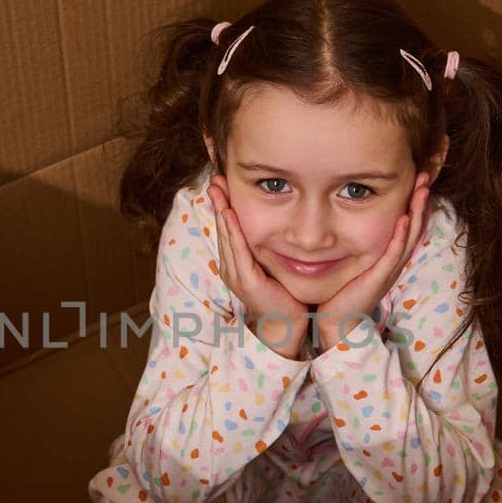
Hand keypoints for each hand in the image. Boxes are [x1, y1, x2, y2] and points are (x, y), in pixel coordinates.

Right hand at [206, 175, 308, 358]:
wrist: (287, 324)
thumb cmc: (284, 294)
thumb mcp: (273, 264)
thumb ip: (268, 246)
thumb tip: (275, 222)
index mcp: (236, 262)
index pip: (227, 228)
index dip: (223, 205)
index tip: (221, 183)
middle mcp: (231, 267)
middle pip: (222, 228)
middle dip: (217, 202)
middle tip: (214, 178)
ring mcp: (236, 274)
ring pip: (226, 236)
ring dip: (221, 211)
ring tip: (217, 189)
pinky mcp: (246, 282)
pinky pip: (238, 252)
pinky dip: (232, 232)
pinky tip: (229, 214)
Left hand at [314, 172, 430, 349]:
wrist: (336, 320)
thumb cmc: (341, 289)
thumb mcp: (352, 258)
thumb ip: (352, 238)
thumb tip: (341, 211)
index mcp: (387, 254)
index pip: (406, 222)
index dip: (414, 200)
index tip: (418, 176)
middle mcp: (392, 261)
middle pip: (413, 225)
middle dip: (420, 200)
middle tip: (427, 174)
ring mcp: (388, 270)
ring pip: (409, 237)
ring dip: (416, 212)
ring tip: (422, 190)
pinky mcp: (379, 280)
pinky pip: (393, 256)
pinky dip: (400, 237)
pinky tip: (404, 220)